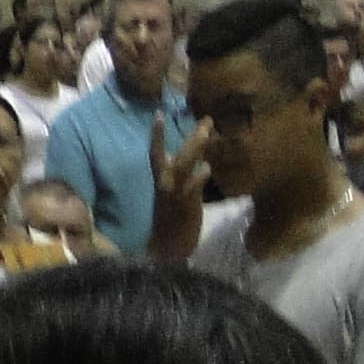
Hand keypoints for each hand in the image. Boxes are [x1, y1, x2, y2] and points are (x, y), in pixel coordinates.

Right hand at [146, 112, 212, 255]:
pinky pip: (191, 188)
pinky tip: (207, 169)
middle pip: (176, 155)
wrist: (166, 249)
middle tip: (208, 120)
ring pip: (183, 166)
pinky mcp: (185, 205)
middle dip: (192, 137)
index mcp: (160, 181)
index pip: (155, 153)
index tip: (159, 113)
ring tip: (207, 132)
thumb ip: (178, 177)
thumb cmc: (170, 222)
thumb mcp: (171, 195)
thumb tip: (188, 159)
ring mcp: (174, 194)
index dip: (157, 134)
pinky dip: (198, 178)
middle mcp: (165, 184)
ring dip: (195, 148)